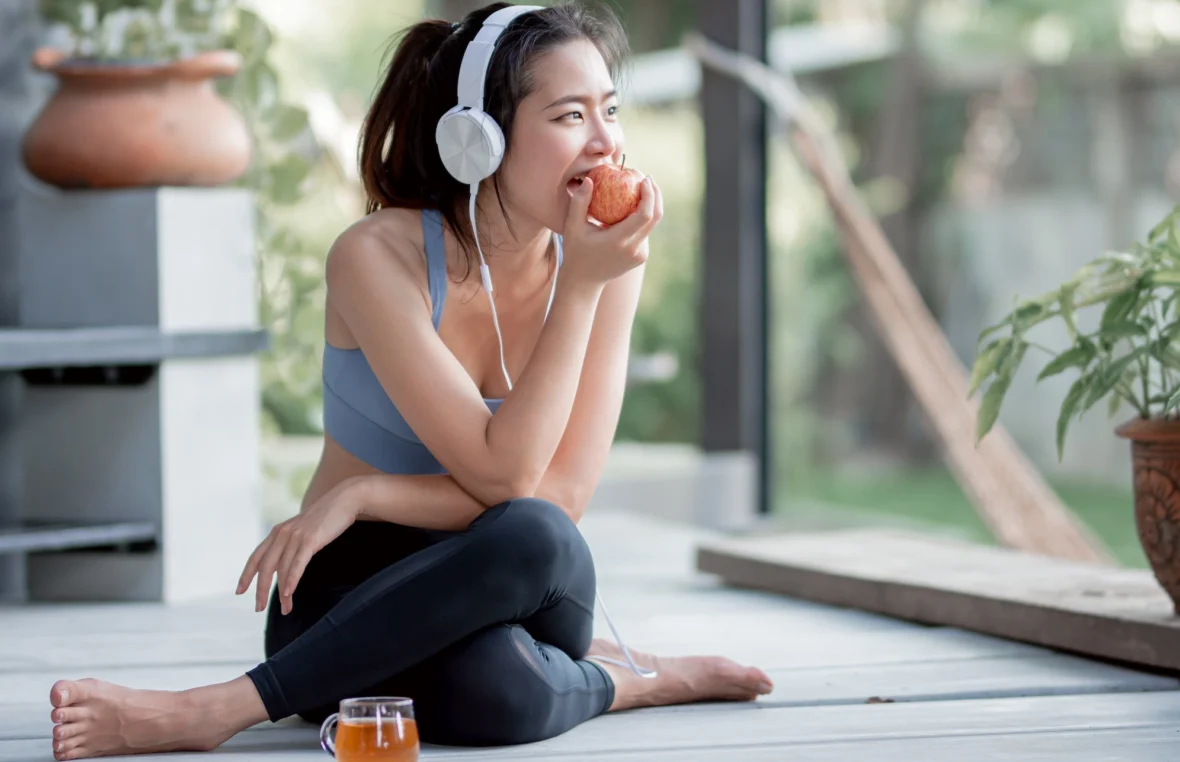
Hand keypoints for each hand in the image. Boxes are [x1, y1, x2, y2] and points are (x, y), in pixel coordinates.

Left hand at [236, 477, 364, 614]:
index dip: (246, 575)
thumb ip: (290, 544)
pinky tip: (288, 593)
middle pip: (265, 567)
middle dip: (261, 590)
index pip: (256, 557)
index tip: (240, 591)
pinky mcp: (310, 539)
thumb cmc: (326, 517)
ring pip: (282, 569)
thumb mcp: (302, 530)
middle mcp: (282, 534)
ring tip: (285, 609)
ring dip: (282, 592)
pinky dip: (291, 580)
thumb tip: (284, 564)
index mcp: (278, 532)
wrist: (344, 499)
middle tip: (259, 608)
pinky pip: (297, 563)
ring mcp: (296, 536)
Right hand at [561, 174, 662, 285]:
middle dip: (655, 195)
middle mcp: (633, 249)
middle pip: (655, 217)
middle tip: (647, 178)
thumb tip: (589, 180)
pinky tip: (633, 207)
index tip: (644, 179)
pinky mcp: (641, 257)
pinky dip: (642, 218)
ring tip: (639, 189)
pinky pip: (645, 233)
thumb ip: (580, 202)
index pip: (644, 215)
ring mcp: (640, 255)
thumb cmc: (575, 251)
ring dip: (649, 206)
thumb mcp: (572, 226)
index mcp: (619, 241)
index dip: (649, 195)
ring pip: (652, 225)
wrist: (584, 281)